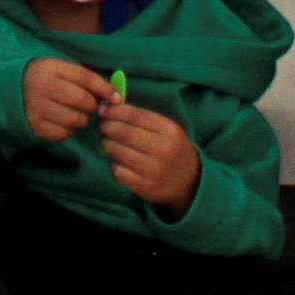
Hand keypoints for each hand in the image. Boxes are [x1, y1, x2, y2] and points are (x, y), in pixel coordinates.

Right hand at [20, 59, 110, 142]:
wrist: (7, 92)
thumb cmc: (43, 79)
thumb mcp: (59, 70)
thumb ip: (85, 79)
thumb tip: (115, 97)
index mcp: (49, 67)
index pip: (86, 77)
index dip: (105, 89)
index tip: (117, 98)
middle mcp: (41, 86)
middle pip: (83, 100)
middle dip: (92, 105)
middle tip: (88, 105)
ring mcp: (37, 108)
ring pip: (77, 119)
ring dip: (82, 119)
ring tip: (74, 113)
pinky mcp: (35, 126)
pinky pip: (65, 133)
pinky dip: (69, 129)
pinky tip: (61, 121)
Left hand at [99, 98, 201, 220]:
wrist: (191, 183)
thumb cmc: (171, 150)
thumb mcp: (166, 130)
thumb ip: (141, 117)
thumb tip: (107, 107)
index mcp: (169, 131)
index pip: (134, 115)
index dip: (114, 111)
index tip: (102, 109)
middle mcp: (163, 150)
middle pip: (124, 132)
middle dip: (107, 127)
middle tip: (103, 126)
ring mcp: (154, 170)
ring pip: (117, 151)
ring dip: (106, 144)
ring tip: (108, 143)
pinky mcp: (145, 186)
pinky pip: (118, 171)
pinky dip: (114, 165)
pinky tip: (120, 163)